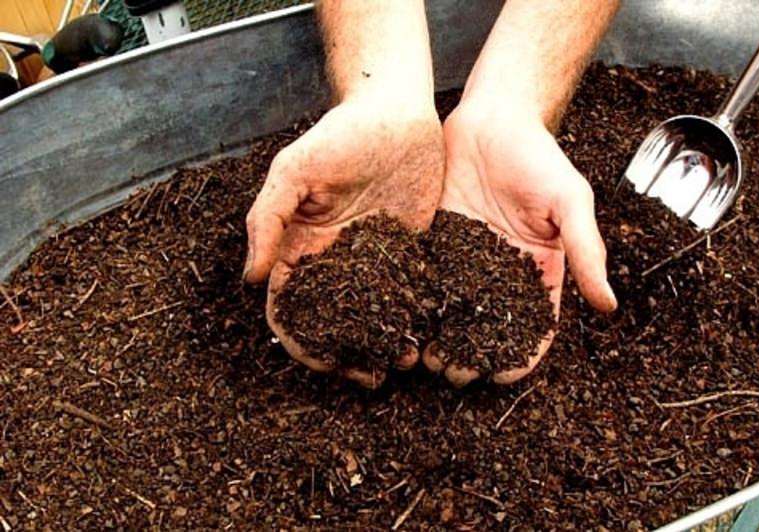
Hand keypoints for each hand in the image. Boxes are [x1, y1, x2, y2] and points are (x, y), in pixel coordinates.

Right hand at [244, 97, 443, 387]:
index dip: (302, 340)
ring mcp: (375, 260)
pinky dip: (415, 318)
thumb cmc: (339, 135)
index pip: (292, 307)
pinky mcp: (411, 252)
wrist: (396, 112)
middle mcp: (337, 262)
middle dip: (348, 354)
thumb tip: (250, 278)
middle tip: (371, 376)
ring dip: (384, 343)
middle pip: (335, 322)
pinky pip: (411, 293)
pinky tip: (428, 333)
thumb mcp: (293, 172)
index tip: (324, 361)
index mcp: (302, 248)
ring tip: (403, 360)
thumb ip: (268, 219)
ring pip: (375, 315)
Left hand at [422, 99, 616, 386]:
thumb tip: (609, 305)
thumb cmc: (539, 156)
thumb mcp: (569, 202)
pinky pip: (425, 281)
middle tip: (454, 373)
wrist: (492, 119)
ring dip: (441, 339)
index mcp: (538, 270)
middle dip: (473, 356)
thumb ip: (585, 251)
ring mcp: (465, 260)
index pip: (533, 324)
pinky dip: (416, 306)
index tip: (504, 376)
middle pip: (487, 327)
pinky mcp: (435, 244)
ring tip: (424, 358)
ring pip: (452, 312)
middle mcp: (500, 272)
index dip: (522, 355)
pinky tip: (402, 323)